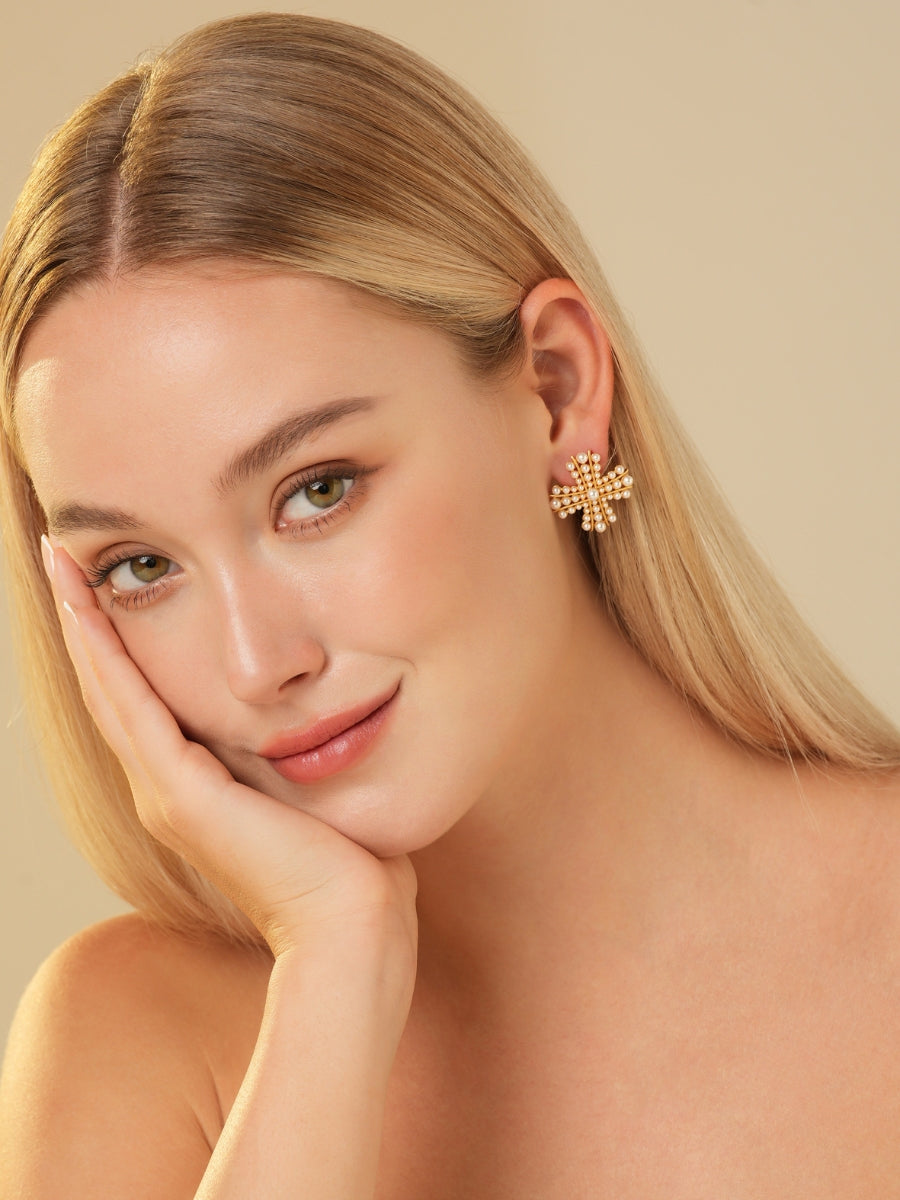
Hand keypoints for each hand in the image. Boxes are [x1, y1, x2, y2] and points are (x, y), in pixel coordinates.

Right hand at [41, 537, 417, 964]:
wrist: (352, 926)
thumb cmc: (349, 862)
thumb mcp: (313, 779)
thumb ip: (293, 740)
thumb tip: (308, 695)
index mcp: (194, 785)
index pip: (144, 696)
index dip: (119, 638)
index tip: (107, 577)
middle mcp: (167, 788)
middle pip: (114, 686)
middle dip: (90, 617)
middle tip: (63, 553)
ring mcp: (167, 794)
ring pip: (111, 690)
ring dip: (85, 624)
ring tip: (62, 561)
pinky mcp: (182, 796)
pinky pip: (133, 710)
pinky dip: (106, 657)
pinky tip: (88, 610)